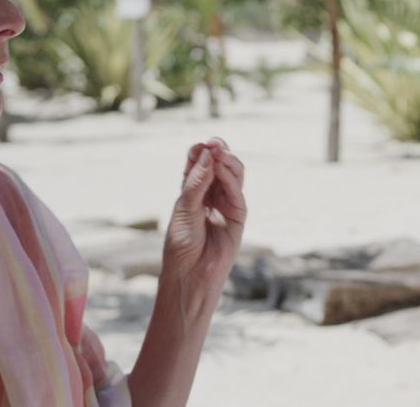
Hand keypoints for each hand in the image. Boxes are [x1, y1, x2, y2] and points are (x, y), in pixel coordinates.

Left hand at [161, 138, 246, 293]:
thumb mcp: (184, 208)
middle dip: (218, 152)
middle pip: (219, 166)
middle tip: (214, 144)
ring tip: (220, 154)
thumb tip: (207, 153)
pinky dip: (231, 180)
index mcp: (192, 191)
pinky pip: (237, 193)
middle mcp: (211, 195)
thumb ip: (196, 182)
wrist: (190, 274)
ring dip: (228, 163)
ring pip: (233, 176)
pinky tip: (223, 171)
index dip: (200, 152)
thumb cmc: (181, 244)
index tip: (200, 146)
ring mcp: (226, 205)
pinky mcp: (238, 217)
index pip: (199, 164)